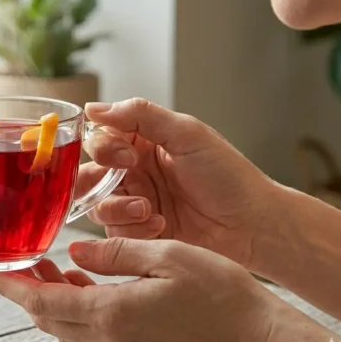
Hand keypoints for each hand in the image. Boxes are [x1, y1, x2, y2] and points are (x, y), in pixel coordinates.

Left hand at [0, 239, 283, 341]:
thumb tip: (77, 256)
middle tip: (22, 264)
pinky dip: (77, 315)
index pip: (42, 303)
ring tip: (51, 271)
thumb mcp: (168, 256)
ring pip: (68, 331)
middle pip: (49, 320)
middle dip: (28, 293)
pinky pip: (92, 339)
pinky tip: (85, 291)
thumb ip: (115, 254)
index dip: (11, 288)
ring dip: (52, 304)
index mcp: (113, 315)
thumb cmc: (223, 296)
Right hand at [77, 98, 276, 265]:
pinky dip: (132, 230)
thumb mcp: (187, 134)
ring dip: (117, 207)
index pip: (99, 138)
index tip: (126, 156)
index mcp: (143, 143)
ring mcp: (134, 203)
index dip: (103, 147)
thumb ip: (139, 115)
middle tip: (123, 182)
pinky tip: (160, 226)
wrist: (253, 226)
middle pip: (87, 173)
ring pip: (96, 204)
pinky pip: (113, 232)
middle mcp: (134, 172)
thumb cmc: (229, 178)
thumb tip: (94, 107)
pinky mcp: (138, 234)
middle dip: (95, 180)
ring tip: (147, 210)